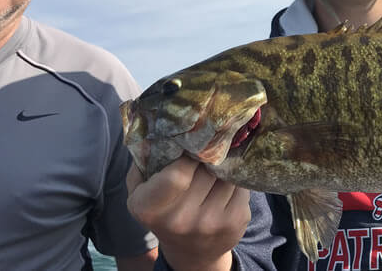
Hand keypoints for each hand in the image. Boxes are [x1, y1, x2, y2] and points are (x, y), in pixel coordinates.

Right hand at [127, 156, 250, 270]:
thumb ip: (143, 160)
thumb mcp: (140, 189)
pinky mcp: (236, 221)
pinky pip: (241, 185)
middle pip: (205, 170)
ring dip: (223, 166)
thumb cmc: (163, 210)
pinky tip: (225, 184)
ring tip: (215, 168)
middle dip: (208, 155)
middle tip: (207, 149)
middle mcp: (181, 220)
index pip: (177, 175)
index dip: (188, 155)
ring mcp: (211, 222)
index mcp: (150, 209)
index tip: (191, 146)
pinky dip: (235, 180)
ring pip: (226, 175)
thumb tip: (162, 129)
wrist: (191, 252)